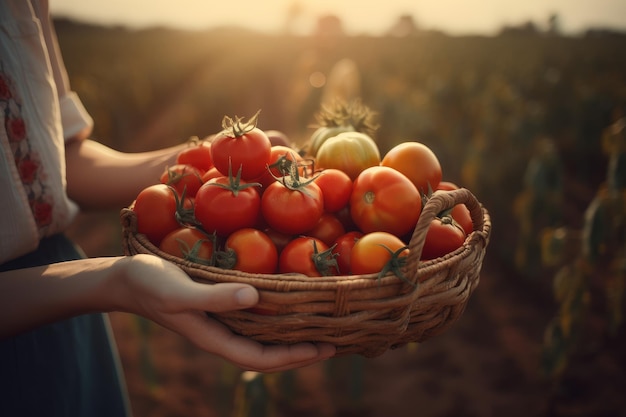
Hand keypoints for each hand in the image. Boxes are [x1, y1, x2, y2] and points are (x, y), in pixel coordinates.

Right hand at [116, 254, 335, 371]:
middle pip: (268, 351)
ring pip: (263, 334)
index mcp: (215, 338)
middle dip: (301, 350)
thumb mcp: (180, 292)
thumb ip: (215, 298)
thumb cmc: (149, 284)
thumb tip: (255, 298)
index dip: (295, 356)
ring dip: (290, 332)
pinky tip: (286, 300)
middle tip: (334, 340)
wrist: (125, 278)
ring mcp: (220, 319)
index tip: (325, 348)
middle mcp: (222, 332)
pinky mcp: (217, 303)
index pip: (262, 358)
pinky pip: (253, 315)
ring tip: (319, 323)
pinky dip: (275, 313)